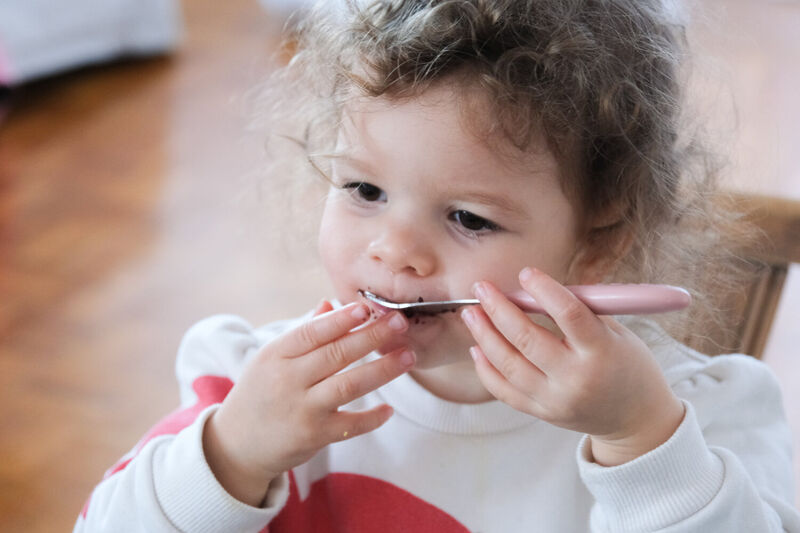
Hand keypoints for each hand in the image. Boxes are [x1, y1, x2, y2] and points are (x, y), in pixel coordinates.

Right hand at [203, 300, 414, 505]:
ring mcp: (302, 409)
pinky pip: (351, 424)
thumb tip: (330, 303)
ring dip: (383, 370)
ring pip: (349, 385)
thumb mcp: (270, 360)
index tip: (367, 307)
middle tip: (400, 323)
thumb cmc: (260, 394)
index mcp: (276, 355)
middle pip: (336, 354)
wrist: (237, 445)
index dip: (341, 319)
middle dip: (371, 336)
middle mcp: (288, 380)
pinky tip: (389, 409)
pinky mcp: (314, 436)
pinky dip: (372, 417)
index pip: (312, 332)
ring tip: (408, 356)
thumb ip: (304, 333)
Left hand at [461, 267, 683, 465]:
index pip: (569, 315)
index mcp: (602, 351)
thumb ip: (582, 311)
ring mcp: (556, 399)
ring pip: (509, 365)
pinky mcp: (542, 413)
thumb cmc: (628, 366)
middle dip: (499, 309)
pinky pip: (505, 391)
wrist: (636, 419)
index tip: (526, 273)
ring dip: (484, 336)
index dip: (544, 291)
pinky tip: (476, 347)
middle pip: (527, 339)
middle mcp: (576, 378)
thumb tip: (538, 288)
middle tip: (482, 289)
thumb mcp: (619, 333)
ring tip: (471, 314)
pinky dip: (486, 369)